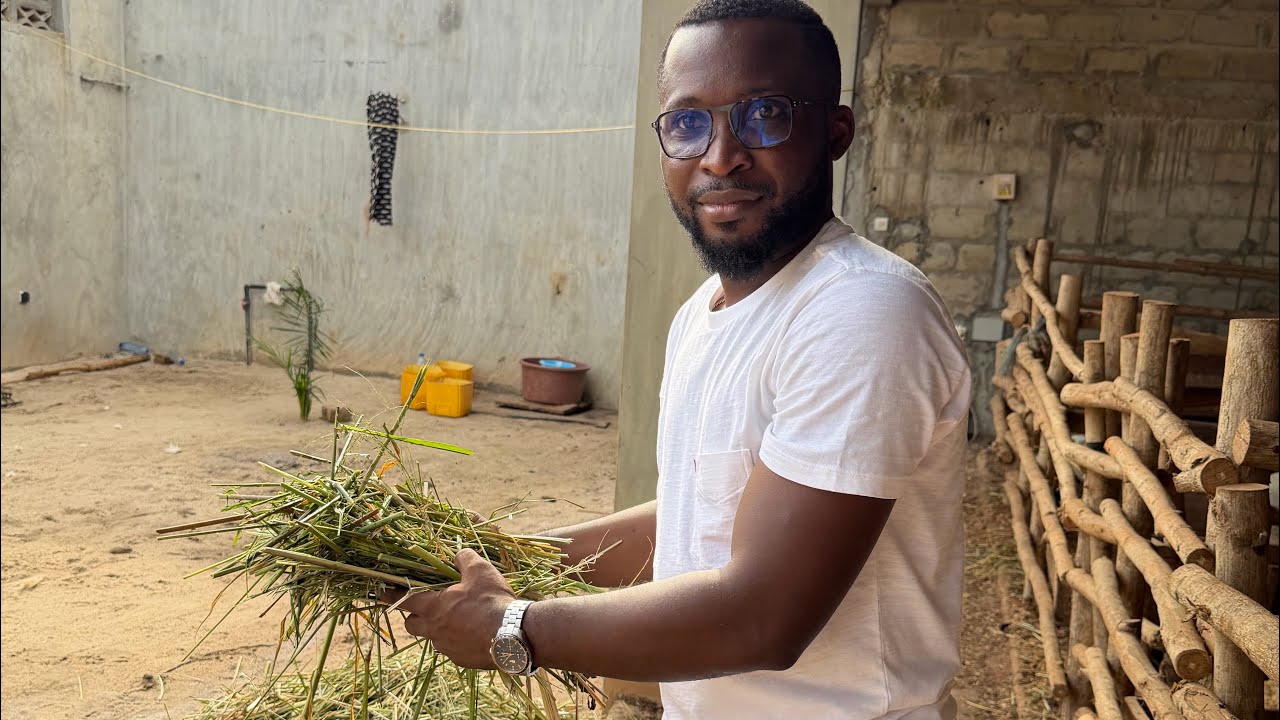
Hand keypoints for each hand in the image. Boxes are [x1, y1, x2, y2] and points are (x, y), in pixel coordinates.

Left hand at [381, 549, 514, 669]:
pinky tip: (472, 633)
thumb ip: (464, 558)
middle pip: (412, 624)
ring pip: (433, 638)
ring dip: (438, 628)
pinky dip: (457, 640)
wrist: (512, 636)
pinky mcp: (461, 660)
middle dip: (413, 616)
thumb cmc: (491, 601)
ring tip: (457, 619)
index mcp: (433, 608)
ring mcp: (447, 648)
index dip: (391, 595)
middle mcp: (434, 631)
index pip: (404, 601)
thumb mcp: (479, 571)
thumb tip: (458, 553)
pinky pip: (452, 649)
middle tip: (424, 607)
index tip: (381, 592)